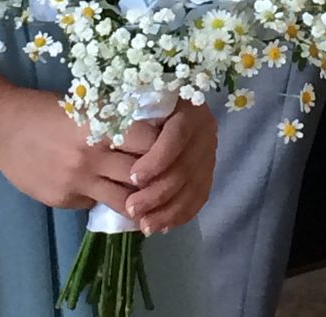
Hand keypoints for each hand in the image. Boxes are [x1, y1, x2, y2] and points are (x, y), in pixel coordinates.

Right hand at [0, 86, 157, 211]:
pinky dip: (107, 199)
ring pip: (124, 200)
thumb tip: (149, 135)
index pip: (149, 142)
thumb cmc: (47, 109)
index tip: (174, 146)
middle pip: (142, 174)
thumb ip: (115, 122)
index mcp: (102, 126)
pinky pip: (96, 204)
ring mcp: (78, 181)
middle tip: (170, 176)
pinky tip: (111, 194)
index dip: (165, 146)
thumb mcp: (86, 106)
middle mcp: (93, 156)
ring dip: (140, 200)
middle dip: (159, 177)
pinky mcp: (64, 199)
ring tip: (151, 198)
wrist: (2, 127)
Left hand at [125, 100, 217, 235]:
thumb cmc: (140, 100)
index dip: (157, 159)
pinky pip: (200, 196)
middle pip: (185, 166)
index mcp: (187, 108)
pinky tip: (162, 226)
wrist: (166, 102)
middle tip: (132, 208)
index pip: (177, 136)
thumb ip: (131, 118)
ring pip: (194, 187)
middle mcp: (204, 129)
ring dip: (169, 210)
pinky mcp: (208, 169)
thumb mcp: (136, 101)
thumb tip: (116, 143)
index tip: (133, 177)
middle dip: (158, 192)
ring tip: (145, 225)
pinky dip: (181, 214)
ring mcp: (209, 150)